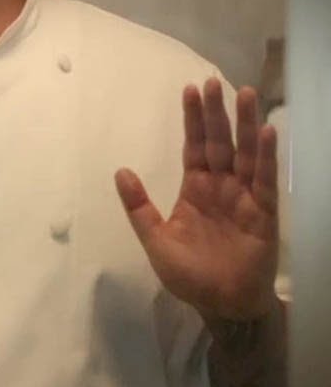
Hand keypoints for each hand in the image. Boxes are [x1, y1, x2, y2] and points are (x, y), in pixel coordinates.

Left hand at [115, 78, 278, 320]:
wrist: (221, 304)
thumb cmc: (189, 275)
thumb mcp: (155, 240)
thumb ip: (139, 207)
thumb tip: (120, 170)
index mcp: (195, 190)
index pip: (194, 147)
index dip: (193, 120)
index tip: (190, 90)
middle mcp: (220, 187)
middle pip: (219, 142)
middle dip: (216, 113)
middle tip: (213, 81)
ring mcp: (244, 197)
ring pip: (244, 154)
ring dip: (244, 125)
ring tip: (245, 94)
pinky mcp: (263, 213)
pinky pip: (265, 180)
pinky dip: (266, 156)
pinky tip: (266, 132)